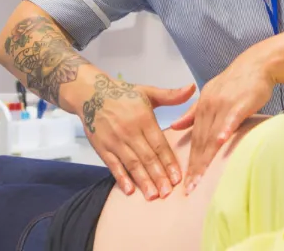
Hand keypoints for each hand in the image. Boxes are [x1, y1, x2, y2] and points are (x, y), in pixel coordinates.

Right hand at [80, 74, 195, 199]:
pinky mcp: (102, 147)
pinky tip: (129, 190)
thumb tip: (192, 88)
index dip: (169, 162)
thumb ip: (171, 95)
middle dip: (158, 176)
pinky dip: (121, 178)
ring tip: (153, 196)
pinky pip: (113, 165)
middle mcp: (129, 131)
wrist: (91, 93)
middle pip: (147, 157)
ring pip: (132, 163)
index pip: (159, 144)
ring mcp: (115, 140)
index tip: (178, 177)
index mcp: (143, 118)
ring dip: (143, 181)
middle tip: (168, 193)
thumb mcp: (148, 92)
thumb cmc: (123, 94)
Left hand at [170, 52, 274, 193]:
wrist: (256, 64)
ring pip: (212, 135)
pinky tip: (220, 142)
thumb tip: (175, 126)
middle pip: (200, 141)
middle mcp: (209, 106)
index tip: (185, 182)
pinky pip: (231, 119)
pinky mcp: (239, 103)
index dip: (189, 161)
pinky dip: (225, 130)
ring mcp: (224, 105)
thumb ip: (193, 112)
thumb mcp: (210, 94)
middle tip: (189, 188)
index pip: (194, 139)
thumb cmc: (236, 82)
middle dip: (195, 167)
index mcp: (202, 106)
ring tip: (200, 177)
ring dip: (205, 157)